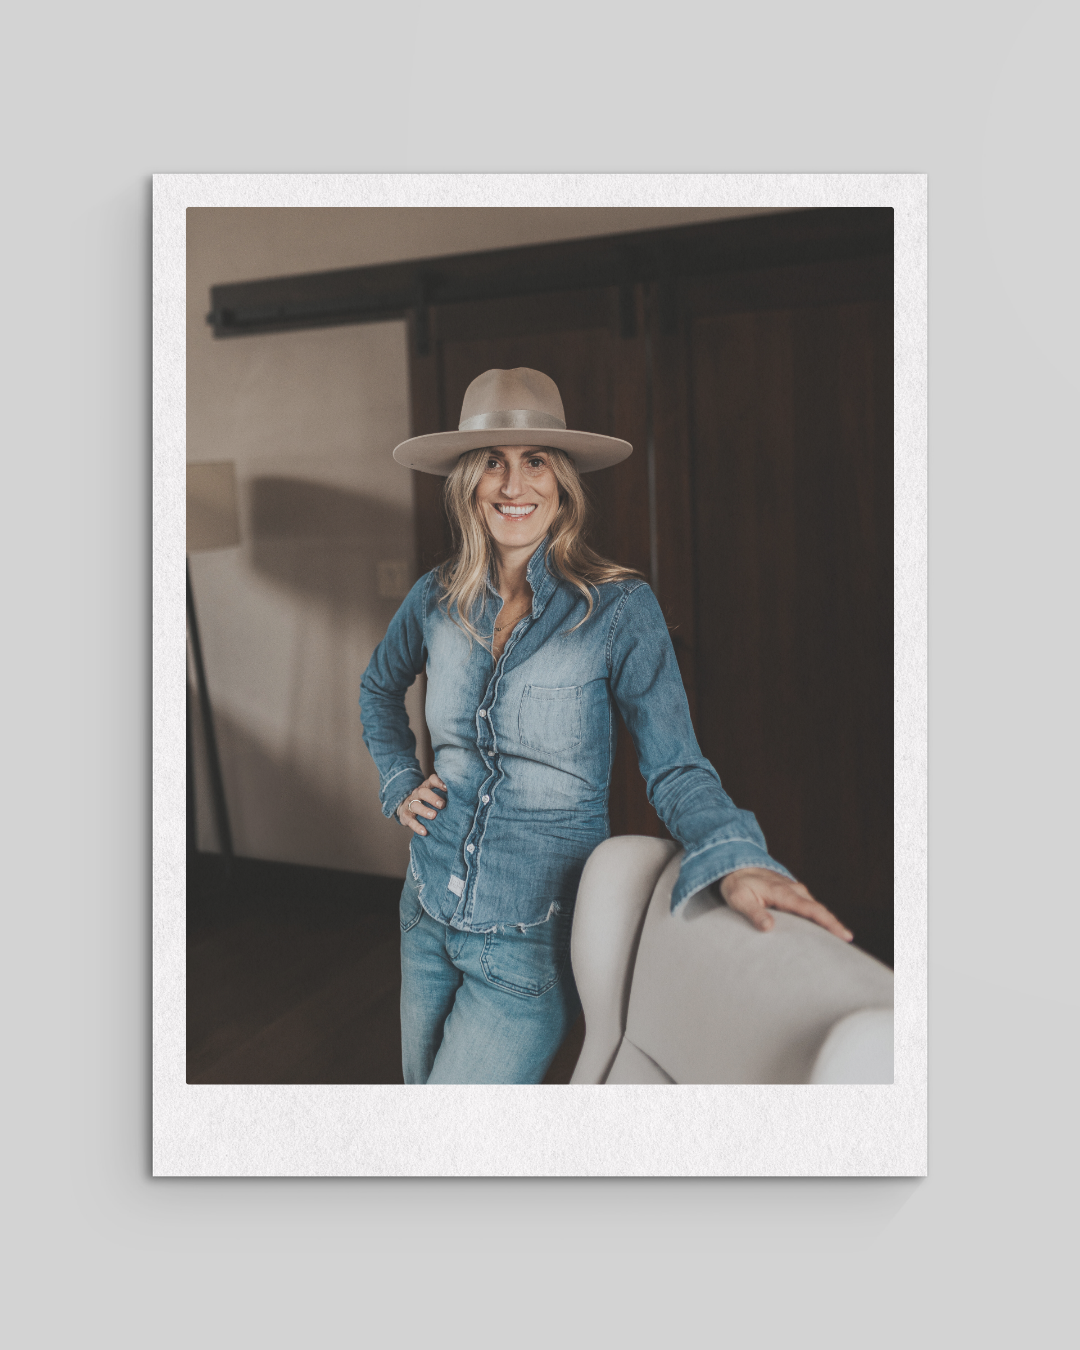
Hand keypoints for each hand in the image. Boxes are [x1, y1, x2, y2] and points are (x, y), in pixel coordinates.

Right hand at [396, 774, 446, 836]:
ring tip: (433, 816)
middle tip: (442, 804)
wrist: (405, 807)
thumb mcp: (434, 795)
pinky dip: (417, 827)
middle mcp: (417, 793)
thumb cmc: (426, 802)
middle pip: (423, 792)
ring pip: (415, 805)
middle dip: (433, 798)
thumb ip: (445, 795)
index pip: (432, 780)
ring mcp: (410, 804)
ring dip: (425, 810)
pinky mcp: (406, 816)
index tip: (447, 787)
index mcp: (426, 787)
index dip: (439, 782)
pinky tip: (424, 832)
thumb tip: (464, 798)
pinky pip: (410, 820)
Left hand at [717, 867, 852, 941]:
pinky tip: (821, 933)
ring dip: (828, 923)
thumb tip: (769, 928)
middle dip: (835, 926)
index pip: (812, 910)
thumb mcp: (739, 899)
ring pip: (816, 908)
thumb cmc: (737, 885)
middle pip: (820, 910)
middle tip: (847, 946)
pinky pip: (810, 907)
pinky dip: (818, 919)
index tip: (845, 936)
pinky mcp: (793, 894)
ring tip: (838, 944)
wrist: (736, 865)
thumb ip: (754, 913)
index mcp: (784, 893)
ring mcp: (796, 891)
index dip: (830, 923)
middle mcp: (795, 890)